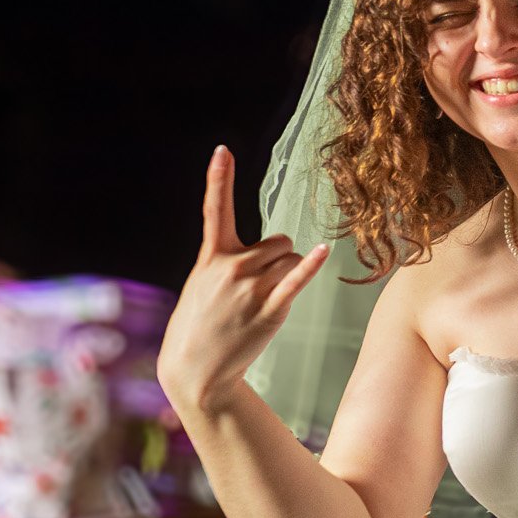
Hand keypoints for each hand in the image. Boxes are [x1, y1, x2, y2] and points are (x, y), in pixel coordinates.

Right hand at [157, 147, 328, 416]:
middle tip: (259, 288)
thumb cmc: (202, 323)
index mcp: (212, 256)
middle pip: (279, 242)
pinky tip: (322, 252)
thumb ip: (230, 260)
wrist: (195, 368)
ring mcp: (249, 287)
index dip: (219, 178)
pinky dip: (310, 266)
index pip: (215, 209)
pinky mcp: (269, 309)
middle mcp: (231, 266)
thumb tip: (278, 250)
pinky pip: (296, 280)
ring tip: (263, 303)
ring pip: (292, 261)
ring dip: (289, 278)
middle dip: (278, 259)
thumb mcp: (203, 284)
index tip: (223, 150)